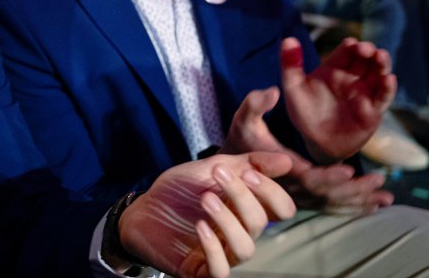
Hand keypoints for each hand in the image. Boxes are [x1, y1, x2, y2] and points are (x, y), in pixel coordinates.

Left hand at [119, 152, 295, 277]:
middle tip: (219, 174)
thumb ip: (248, 163)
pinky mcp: (199, 269)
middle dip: (242, 196)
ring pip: (245, 249)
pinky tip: (200, 226)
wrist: (141, 208)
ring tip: (206, 199)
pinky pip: (220, 270)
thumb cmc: (179, 190)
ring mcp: (221, 253)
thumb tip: (287, 161)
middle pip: (260, 223)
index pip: (281, 210)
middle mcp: (238, 233)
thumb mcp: (211, 168)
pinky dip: (213, 248)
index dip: (272, 193)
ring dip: (228, 221)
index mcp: (246, 209)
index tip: (250, 172)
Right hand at [222, 87, 392, 213]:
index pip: (308, 177)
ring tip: (385, 198)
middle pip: (327, 195)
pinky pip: (331, 208)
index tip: (348, 168)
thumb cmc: (241, 140)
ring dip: (359, 201)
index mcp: (282, 169)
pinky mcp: (306, 199)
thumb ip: (256, 104)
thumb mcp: (243, 118)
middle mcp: (293, 188)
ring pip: (332, 204)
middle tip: (377, 181)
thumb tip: (274, 91)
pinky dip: (354, 208)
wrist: (232, 168)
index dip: (328, 175)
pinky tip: (375, 206)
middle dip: (354, 189)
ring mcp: (300, 197)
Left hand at [282, 37, 394, 161]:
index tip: (351, 44)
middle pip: (365, 59)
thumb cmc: (304, 113)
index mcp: (334, 68)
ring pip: (378, 74)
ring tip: (381, 56)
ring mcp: (364, 93)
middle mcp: (352, 77)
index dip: (351, 46)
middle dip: (368, 51)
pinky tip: (389, 79)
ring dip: (382, 64)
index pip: (346, 51)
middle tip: (367, 49)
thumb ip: (290, 65)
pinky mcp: (373, 110)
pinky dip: (388, 88)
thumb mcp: (294, 88)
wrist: (317, 144)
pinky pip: (383, 97)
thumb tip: (288, 39)